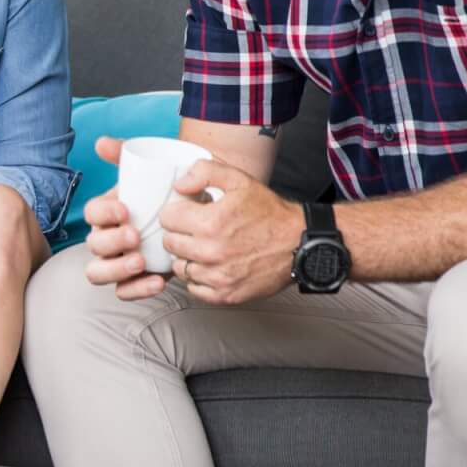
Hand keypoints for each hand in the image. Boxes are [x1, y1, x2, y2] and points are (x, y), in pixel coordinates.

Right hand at [81, 138, 169, 301]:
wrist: (196, 216)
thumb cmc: (168, 194)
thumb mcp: (151, 172)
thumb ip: (127, 155)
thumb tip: (101, 142)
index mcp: (106, 212)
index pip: (91, 212)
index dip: (104, 212)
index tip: (126, 209)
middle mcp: (106, 238)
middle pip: (93, 244)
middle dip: (111, 241)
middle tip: (136, 236)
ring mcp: (117, 261)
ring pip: (98, 272)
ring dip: (117, 269)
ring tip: (141, 262)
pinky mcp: (132, 281)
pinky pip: (123, 292)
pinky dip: (137, 290)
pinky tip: (159, 282)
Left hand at [155, 157, 306, 304]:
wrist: (299, 243)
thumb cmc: (270, 213)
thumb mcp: (240, 180)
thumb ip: (205, 172)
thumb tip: (180, 184)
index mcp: (211, 222)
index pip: (167, 218)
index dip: (176, 212)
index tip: (187, 213)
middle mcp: (212, 252)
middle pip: (170, 243)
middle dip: (179, 233)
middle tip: (195, 229)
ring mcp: (218, 276)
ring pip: (179, 267)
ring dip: (187, 257)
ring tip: (203, 247)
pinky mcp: (226, 294)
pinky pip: (194, 288)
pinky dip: (198, 278)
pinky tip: (210, 266)